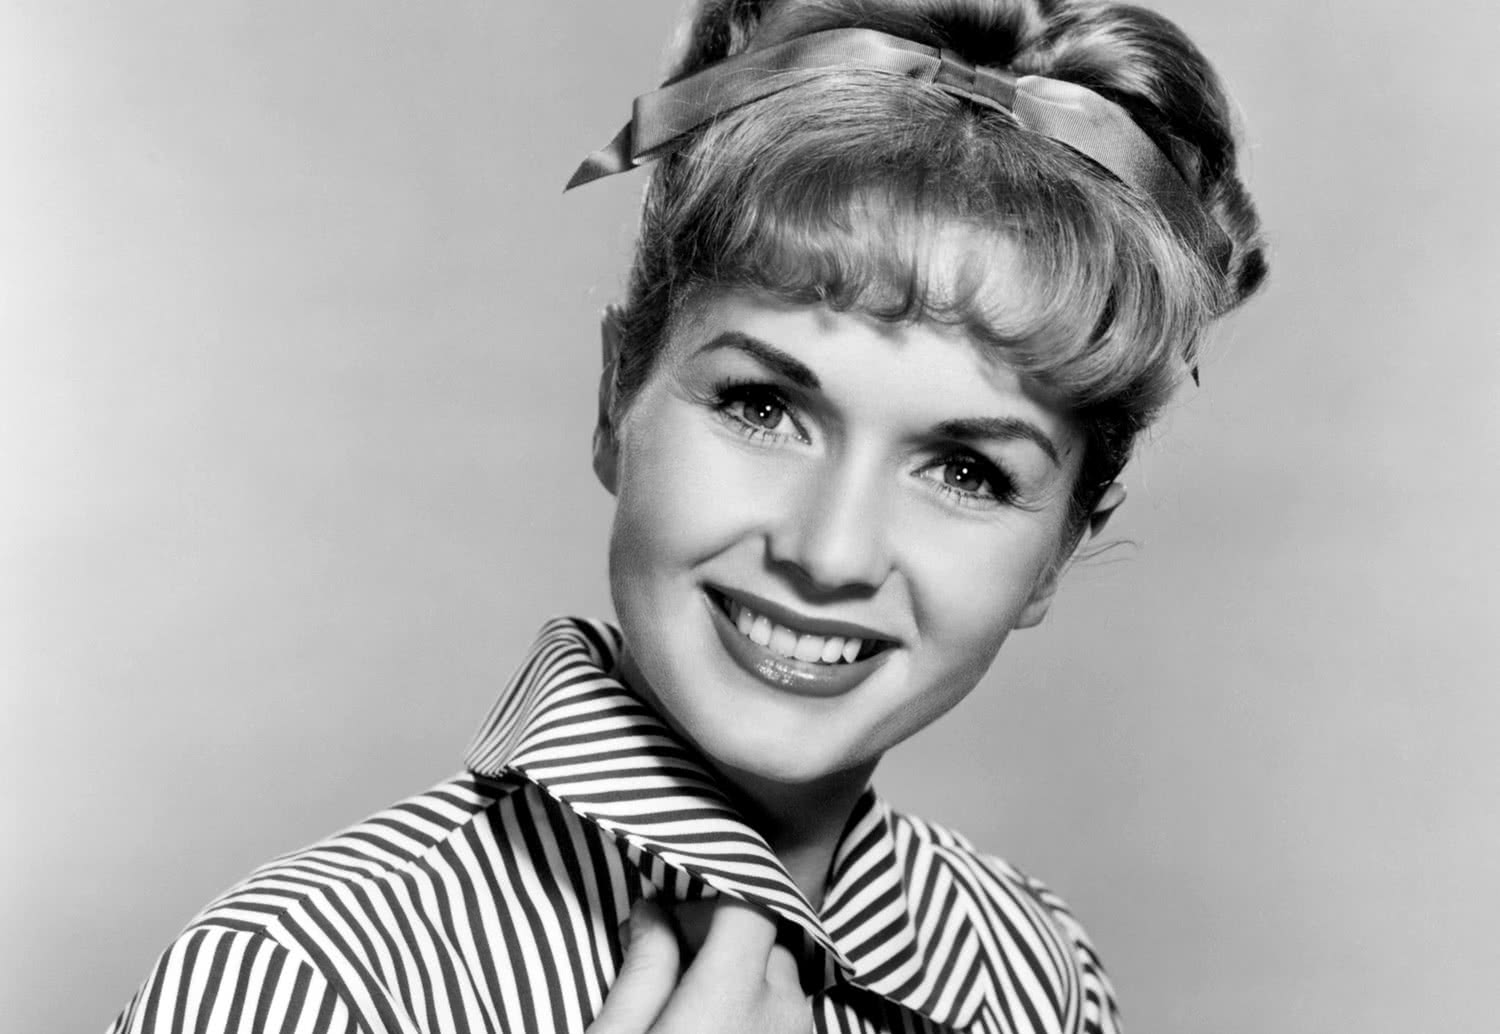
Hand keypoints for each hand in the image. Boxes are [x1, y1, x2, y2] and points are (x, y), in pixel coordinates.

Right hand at [587, 896, 812, 1033]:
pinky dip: (754, 1008)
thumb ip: (644, 969)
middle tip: (660, 965)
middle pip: (760, 939)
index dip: (708, 900)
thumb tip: (651, 915)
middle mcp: (782, 1010)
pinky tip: (713, 1028)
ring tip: (686, 1005)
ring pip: (775, 977)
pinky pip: (784, 1013)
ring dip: (737, 976)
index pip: (751, 901)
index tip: (664, 919)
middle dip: (714, 941)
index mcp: (733, 993)